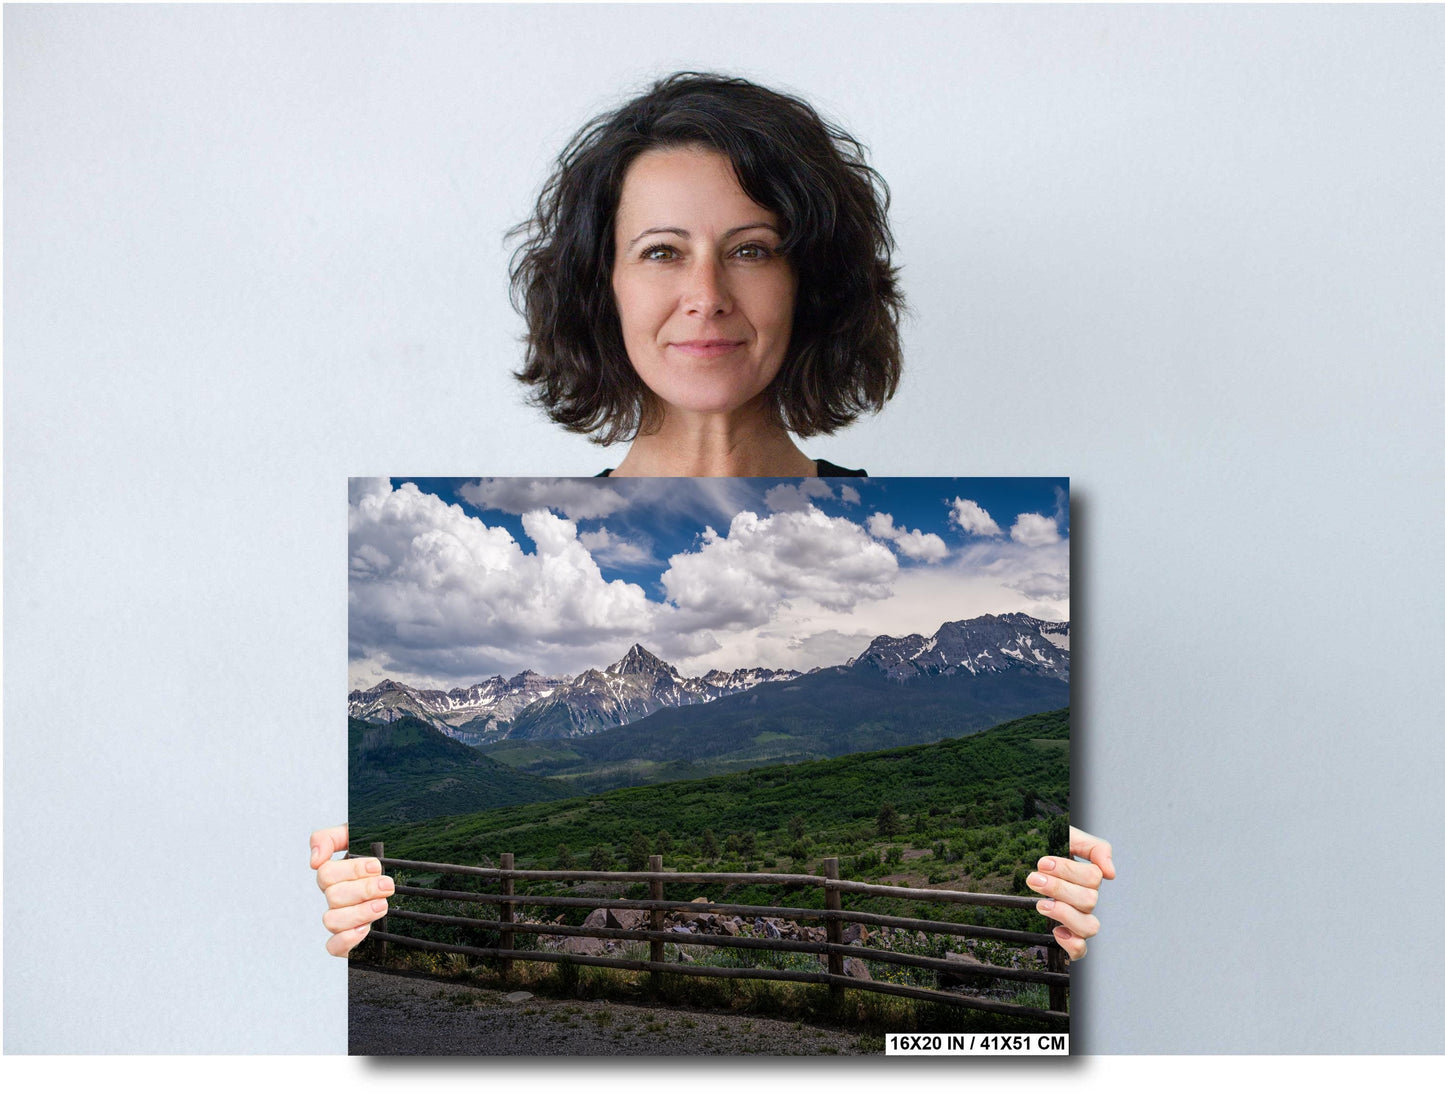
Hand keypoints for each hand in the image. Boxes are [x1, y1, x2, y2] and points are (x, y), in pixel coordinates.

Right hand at [310, 824, 394, 957]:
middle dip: (364, 889)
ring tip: (382, 905)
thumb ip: (332, 837)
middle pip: (333, 896)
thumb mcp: (358, 836)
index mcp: (335, 874)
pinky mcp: (347, 940)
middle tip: (387, 885)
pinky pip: (334, 947)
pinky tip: (365, 929)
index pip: (326, 872)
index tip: (377, 866)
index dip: (351, 870)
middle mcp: (334, 897)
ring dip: (359, 913)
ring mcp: (340, 918)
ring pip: (331, 920)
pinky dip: (347, 939)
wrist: (402, 880)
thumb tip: (314, 860)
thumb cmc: (379, 855)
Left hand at [1027, 826, 1114, 961]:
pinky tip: (1056, 931)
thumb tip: (1111, 873)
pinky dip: (1072, 944)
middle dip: (1058, 889)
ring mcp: (1079, 919)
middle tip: (1034, 879)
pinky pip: (1081, 951)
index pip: (1093, 878)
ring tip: (1040, 904)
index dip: (1068, 870)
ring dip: (1064, 914)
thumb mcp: (1069, 836)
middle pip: (1089, 901)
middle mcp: (1087, 900)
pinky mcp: (1068, 937)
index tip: (1043, 863)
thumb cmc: (1051, 848)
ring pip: (1090, 927)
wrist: (1026, 856)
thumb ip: (1094, 847)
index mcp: (1089, 878)